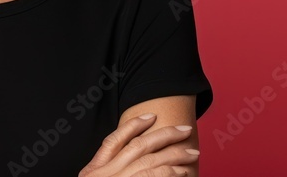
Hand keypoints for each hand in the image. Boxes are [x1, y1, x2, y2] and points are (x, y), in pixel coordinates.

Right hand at [78, 114, 199, 176]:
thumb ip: (110, 173)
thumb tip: (136, 160)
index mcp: (94, 172)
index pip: (114, 140)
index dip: (134, 125)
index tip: (152, 115)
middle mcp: (104, 176)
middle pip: (139, 147)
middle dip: (164, 136)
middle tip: (185, 131)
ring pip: (150, 162)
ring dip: (174, 155)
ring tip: (192, 154)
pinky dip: (170, 173)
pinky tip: (182, 172)